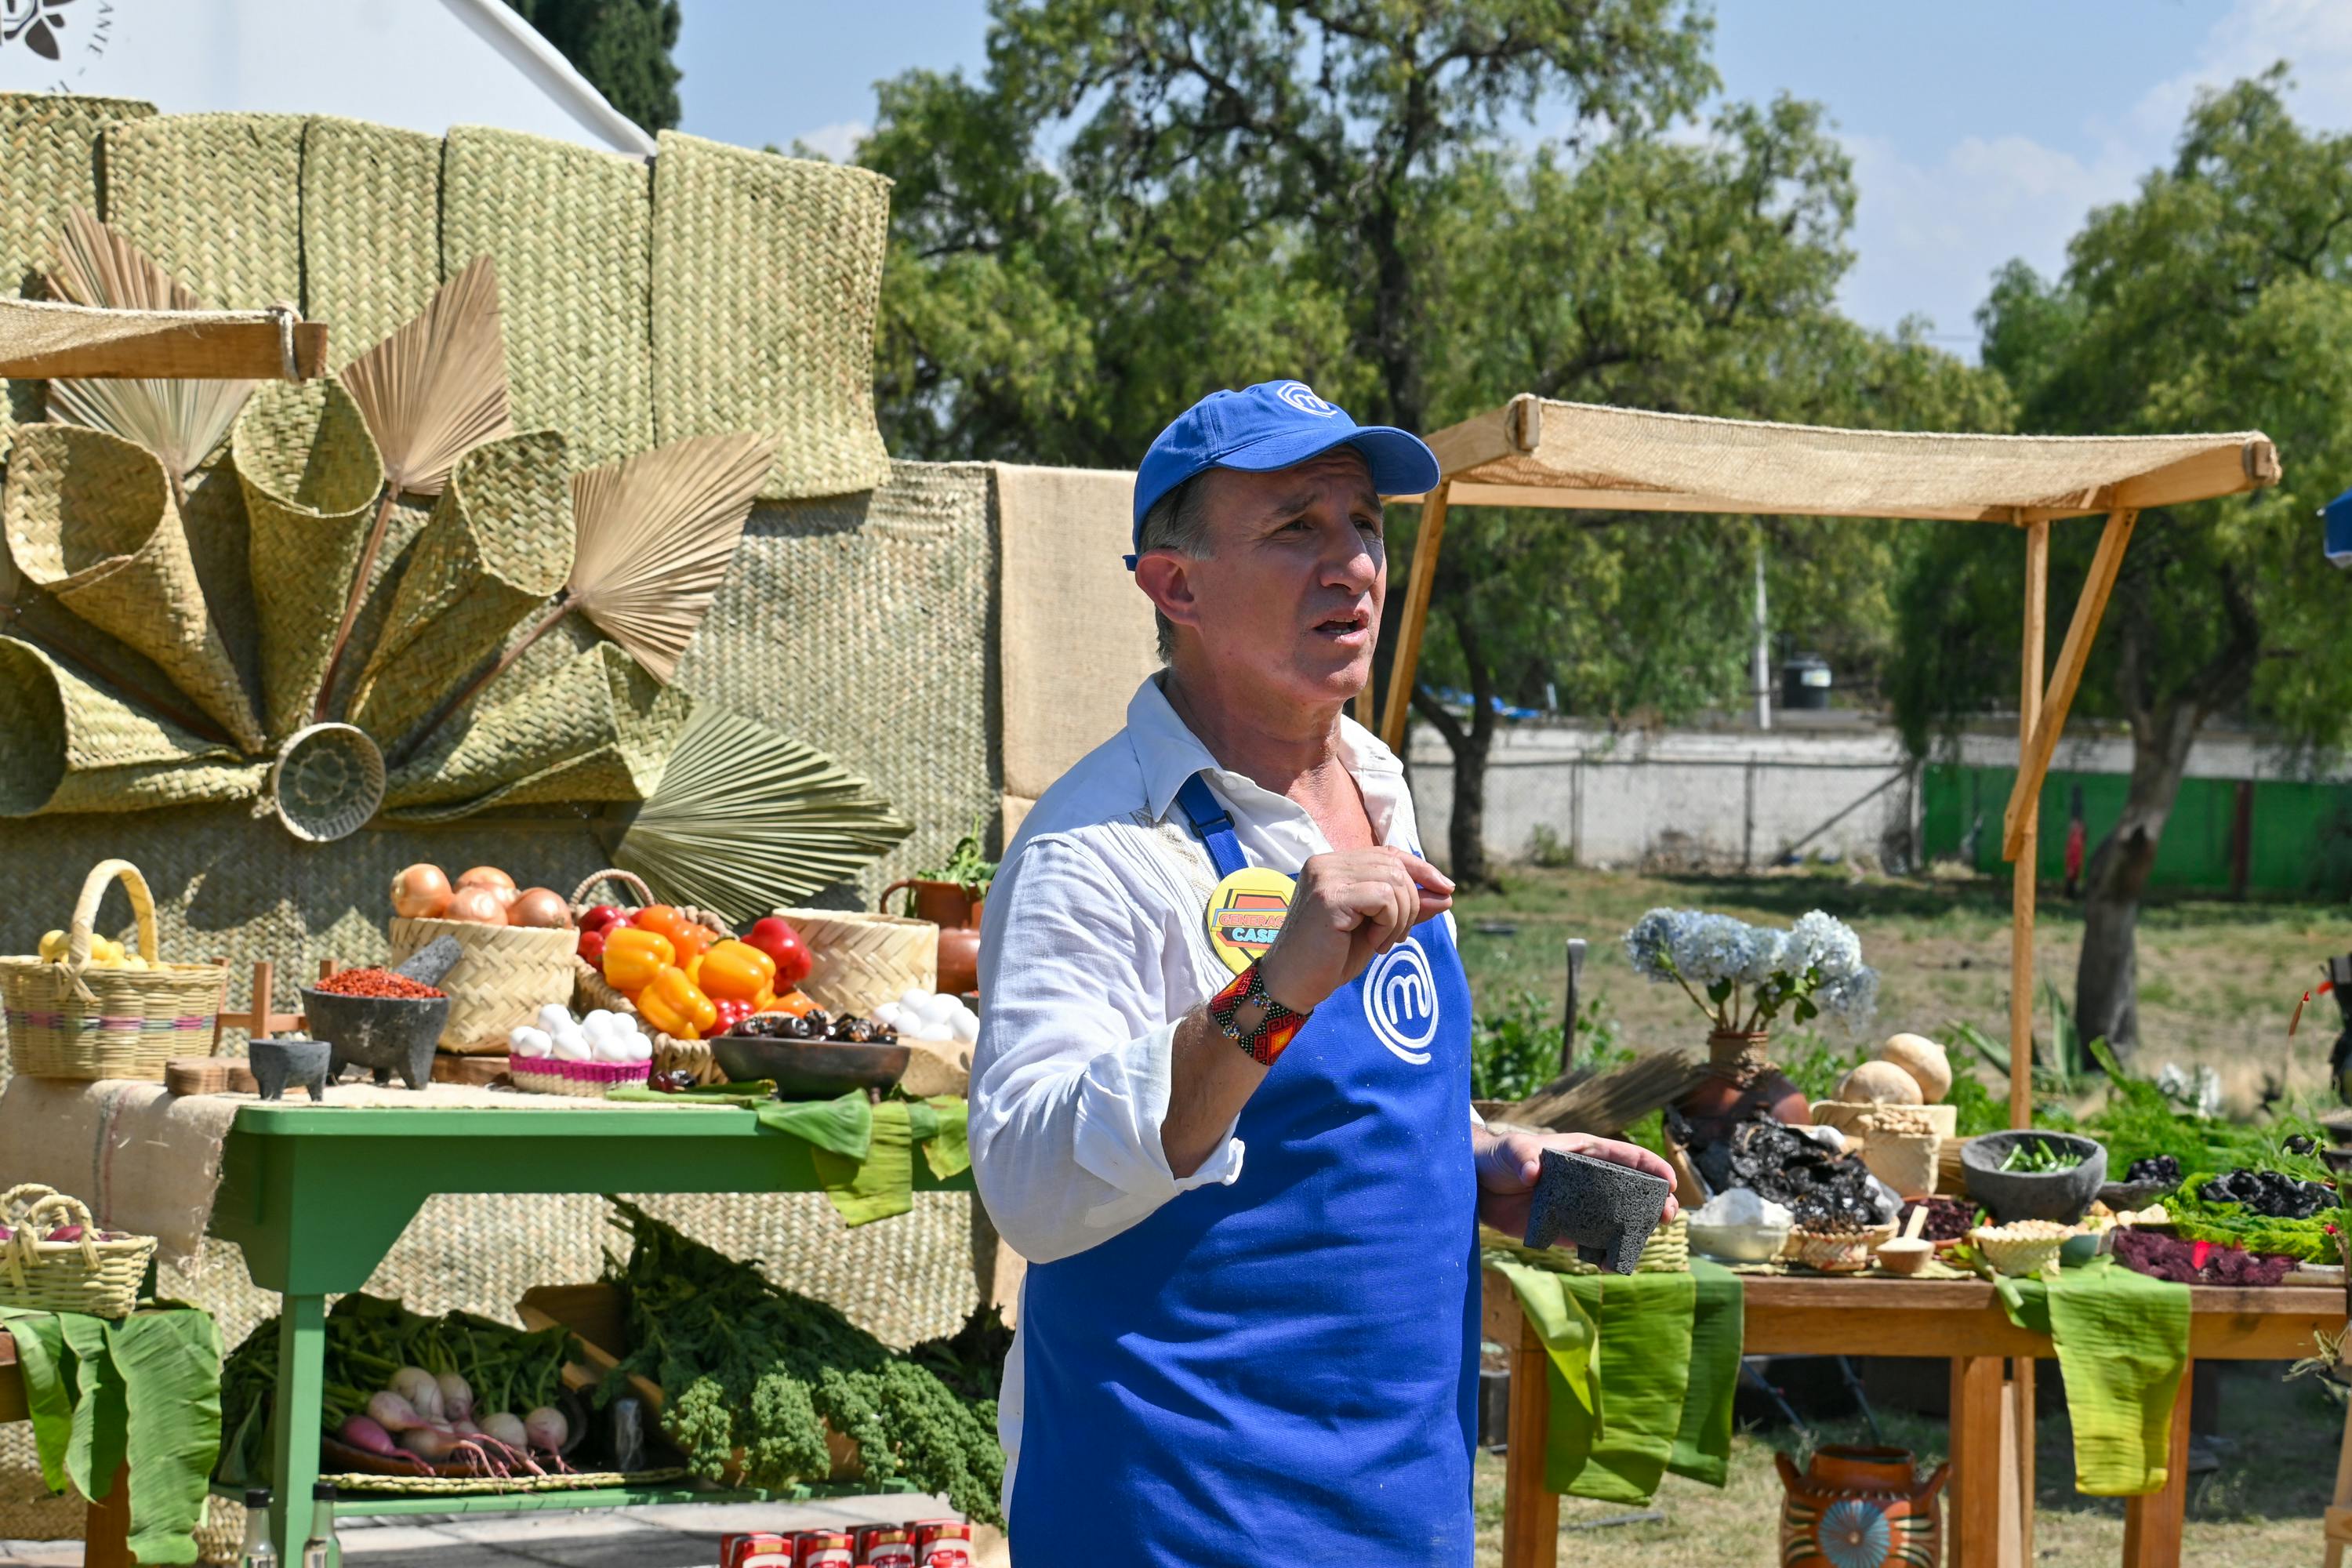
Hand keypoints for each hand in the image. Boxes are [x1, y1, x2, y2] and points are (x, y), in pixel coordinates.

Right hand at [1255, 848, 1452, 1012]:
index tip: (1446, 890)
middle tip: (1394, 938)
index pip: (1388, 854)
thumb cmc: (1329, 959)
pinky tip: (1373, 944)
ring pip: (1394, 881)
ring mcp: (1325, 877)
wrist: (1292, 985)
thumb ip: (1405, 908)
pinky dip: (1389, 923)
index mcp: (1332, 864)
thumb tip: (1446, 894)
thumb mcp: (1375, 929)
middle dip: (1410, 904)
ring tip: (1381, 943)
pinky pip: (1383, 898)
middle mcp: (1325, 862)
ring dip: (1400, 917)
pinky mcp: (1329, 897)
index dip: (1421, 869)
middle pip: (1395, 866)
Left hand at [1472, 1127, 1679, 1241]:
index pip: (1626, 1157)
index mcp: (1585, 1153)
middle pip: (1632, 1190)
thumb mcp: (1511, 1151)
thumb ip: (1523, 1157)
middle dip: (1654, 1201)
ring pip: (1618, 1218)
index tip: (1670, 1182)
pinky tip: (1613, 1263)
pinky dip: (1606, 1252)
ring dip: (1636, 1229)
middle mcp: (1589, 1180)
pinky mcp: (1566, 1229)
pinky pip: (1593, 1242)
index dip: (1651, 1167)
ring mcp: (1580, 1206)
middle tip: (1668, 1215)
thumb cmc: (1498, 1157)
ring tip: (1646, 1239)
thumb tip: (1533, 1173)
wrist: (1477, 1186)